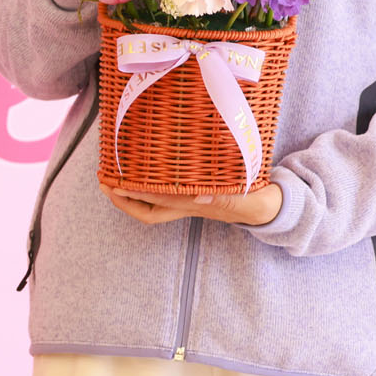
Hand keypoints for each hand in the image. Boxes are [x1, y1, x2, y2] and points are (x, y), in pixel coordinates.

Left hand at [105, 180, 283, 228]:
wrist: (272, 207)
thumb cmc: (260, 202)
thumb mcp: (251, 200)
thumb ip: (229, 197)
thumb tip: (201, 195)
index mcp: (199, 205)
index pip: (161, 201)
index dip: (137, 194)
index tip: (117, 185)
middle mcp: (188, 204)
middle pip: (148, 209)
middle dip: (123, 198)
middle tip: (104, 180)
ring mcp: (189, 200)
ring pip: (152, 201)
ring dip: (131, 190)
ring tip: (112, 173)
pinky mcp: (194, 192)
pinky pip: (163, 189)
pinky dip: (148, 180)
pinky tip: (141, 166)